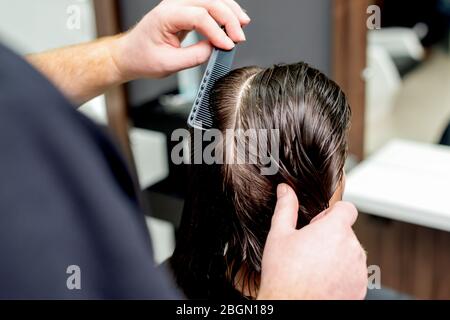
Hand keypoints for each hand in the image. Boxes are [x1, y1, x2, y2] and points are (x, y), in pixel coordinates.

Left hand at [110, 0, 249, 80]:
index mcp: (166, 15)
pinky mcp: (185, 12)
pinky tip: (232, 22)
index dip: (217, 31)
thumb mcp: (169, 64)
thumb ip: (194, 57)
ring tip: (242, 26)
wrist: (130, 55)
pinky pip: (208, 6)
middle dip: (229, 18)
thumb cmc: (142, 57)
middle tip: (239, 37)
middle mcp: (173, 5)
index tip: (227, 46)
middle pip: (209, 1)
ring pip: (212, 0)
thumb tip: (214, 50)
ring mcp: (180, 6)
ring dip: (229, 12)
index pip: (199, 16)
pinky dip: (223, 13)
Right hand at [258, 184, 367, 299]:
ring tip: (313, 267)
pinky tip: (321, 280)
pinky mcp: (360, 288)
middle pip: (346, 232)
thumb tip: (285, 189)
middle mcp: (352, 247)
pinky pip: (353, 273)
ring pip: (350, 253)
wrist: (291, 306)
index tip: (318, 224)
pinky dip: (341, 274)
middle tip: (308, 249)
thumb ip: (285, 208)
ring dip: (336, 255)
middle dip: (330, 236)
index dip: (331, 213)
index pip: (347, 208)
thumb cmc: (284, 275)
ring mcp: (358, 270)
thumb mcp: (279, 235)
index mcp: (334, 229)